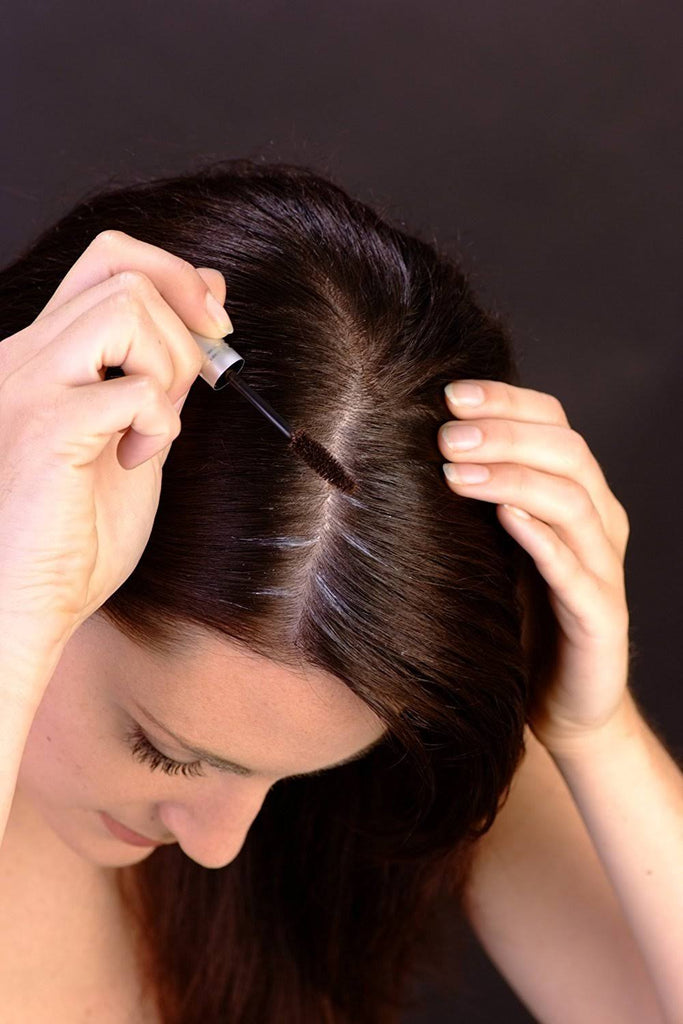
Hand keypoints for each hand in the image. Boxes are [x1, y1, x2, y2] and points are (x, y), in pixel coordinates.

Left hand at [437, 379, 631, 754]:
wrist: (555, 700)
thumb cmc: (516, 615)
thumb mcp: (493, 546)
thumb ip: (475, 499)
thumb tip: (404, 446)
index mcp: (576, 494)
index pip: (553, 423)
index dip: (506, 401)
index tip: (448, 393)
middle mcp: (599, 522)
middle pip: (567, 452)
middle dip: (505, 434)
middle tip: (445, 434)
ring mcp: (603, 568)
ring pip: (573, 502)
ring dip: (514, 478)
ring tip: (457, 470)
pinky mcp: (600, 617)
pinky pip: (576, 571)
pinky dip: (542, 539)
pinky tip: (506, 518)